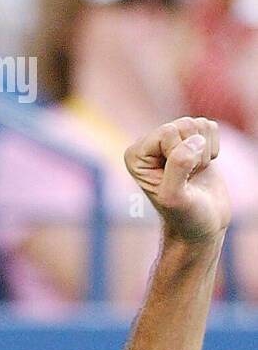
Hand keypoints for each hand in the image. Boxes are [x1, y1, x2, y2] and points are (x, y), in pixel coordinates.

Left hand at [124, 117, 229, 246]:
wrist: (201, 224)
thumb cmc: (184, 216)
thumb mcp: (175, 197)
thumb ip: (178, 167)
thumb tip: (194, 141)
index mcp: (135, 156)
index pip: (167, 132)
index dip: (180, 154)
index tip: (177, 180)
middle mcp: (149, 144)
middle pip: (185, 125)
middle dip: (195, 153)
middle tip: (188, 178)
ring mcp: (171, 140)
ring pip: (198, 124)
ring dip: (204, 151)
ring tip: (194, 174)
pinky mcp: (191, 139)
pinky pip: (210, 126)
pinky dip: (213, 148)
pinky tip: (201, 167)